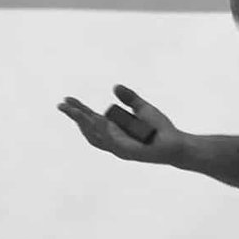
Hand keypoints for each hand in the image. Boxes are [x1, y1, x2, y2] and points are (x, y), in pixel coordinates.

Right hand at [57, 84, 183, 165]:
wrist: (176, 144)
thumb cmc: (160, 130)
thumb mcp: (142, 108)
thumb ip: (129, 98)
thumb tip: (115, 86)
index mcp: (114, 129)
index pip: (91, 119)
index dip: (78, 110)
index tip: (67, 99)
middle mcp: (113, 140)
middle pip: (87, 129)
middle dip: (75, 117)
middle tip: (62, 105)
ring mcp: (118, 147)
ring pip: (95, 136)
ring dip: (83, 124)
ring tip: (74, 111)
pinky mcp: (127, 152)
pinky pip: (112, 141)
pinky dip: (104, 130)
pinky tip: (98, 118)